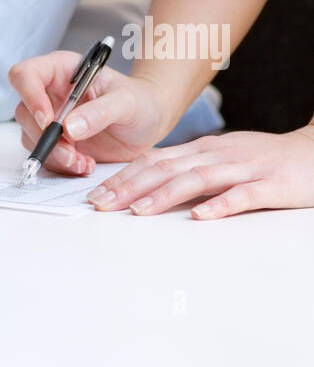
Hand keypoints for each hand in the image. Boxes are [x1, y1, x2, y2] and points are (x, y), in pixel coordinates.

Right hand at [8, 49, 169, 173]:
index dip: (30, 97)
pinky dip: (62, 165)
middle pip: (24, 112)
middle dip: (46, 137)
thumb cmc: (140, 101)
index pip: (25, 75)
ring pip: (31, 137)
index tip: (50, 122)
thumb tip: (69, 127)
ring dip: (55, 155)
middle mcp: (50, 92)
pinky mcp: (57, 141)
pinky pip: (46, 155)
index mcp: (61, 70)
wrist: (149, 122)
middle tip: (72, 153)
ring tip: (84, 161)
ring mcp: (51, 118)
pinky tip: (85, 164)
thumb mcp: (127, 102)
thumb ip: (100, 111)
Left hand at [85, 126, 313, 217]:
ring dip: (165, 195)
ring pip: (198, 179)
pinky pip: (243, 195)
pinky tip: (200, 217)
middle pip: (168, 168)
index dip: (123, 176)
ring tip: (138, 211)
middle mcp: (218, 154)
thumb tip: (147, 181)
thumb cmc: (265, 160)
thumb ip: (188, 167)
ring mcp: (244, 168)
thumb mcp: (221, 157)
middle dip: (131, 186)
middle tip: (102, 204)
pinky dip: (220, 205)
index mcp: (203, 149)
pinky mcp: (271, 185)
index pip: (155, 160)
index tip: (96, 193)